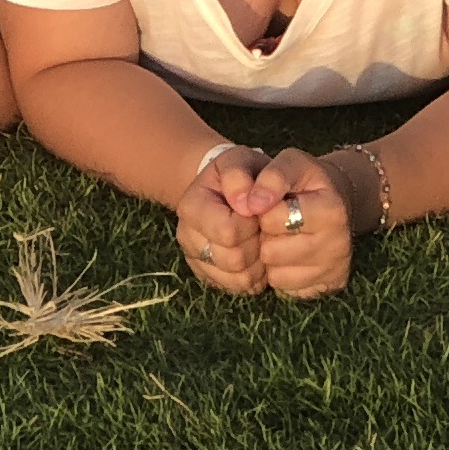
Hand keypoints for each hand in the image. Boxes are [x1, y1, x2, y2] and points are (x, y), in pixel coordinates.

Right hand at [173, 143, 271, 294]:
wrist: (229, 189)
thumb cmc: (239, 174)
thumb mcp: (239, 160)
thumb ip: (239, 176)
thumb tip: (246, 205)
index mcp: (191, 206)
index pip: (228, 231)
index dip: (251, 223)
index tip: (257, 210)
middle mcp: (186, 236)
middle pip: (233, 259)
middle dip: (256, 244)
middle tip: (261, 226)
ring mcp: (196, 260)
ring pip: (238, 279)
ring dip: (259, 262)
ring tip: (260, 240)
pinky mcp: (209, 277)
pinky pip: (238, 289)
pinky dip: (254, 276)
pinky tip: (256, 256)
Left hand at [228, 150, 358, 300]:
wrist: (339, 200)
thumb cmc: (309, 181)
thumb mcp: (293, 163)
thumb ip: (272, 176)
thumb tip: (251, 203)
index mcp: (331, 211)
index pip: (272, 219)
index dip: (263, 209)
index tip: (273, 202)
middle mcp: (339, 245)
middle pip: (271, 251)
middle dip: (266, 235)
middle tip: (278, 222)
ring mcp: (335, 269)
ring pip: (276, 275)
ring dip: (271, 257)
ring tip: (284, 238)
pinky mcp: (330, 287)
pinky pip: (286, 290)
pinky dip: (283, 275)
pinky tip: (292, 256)